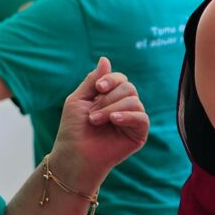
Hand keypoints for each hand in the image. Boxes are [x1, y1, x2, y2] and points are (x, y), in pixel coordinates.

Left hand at [48, 57, 148, 185]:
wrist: (74, 156)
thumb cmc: (73, 130)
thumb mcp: (79, 99)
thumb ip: (93, 80)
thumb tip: (105, 59)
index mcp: (110, 98)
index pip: (121, 79)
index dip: (111, 80)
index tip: (98, 89)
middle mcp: (124, 107)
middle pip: (128, 88)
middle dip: (108, 98)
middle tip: (92, 114)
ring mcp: (132, 120)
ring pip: (134, 101)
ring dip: (112, 109)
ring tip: (96, 121)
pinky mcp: (139, 134)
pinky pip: (142, 117)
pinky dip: (127, 116)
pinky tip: (114, 121)